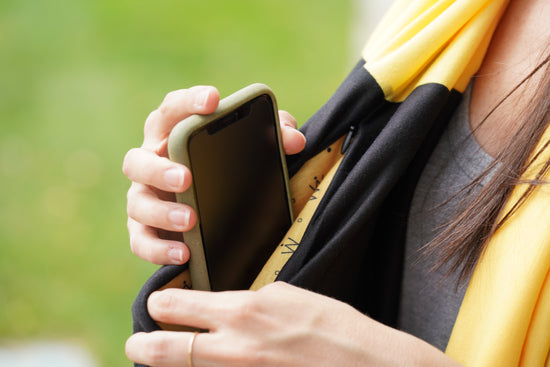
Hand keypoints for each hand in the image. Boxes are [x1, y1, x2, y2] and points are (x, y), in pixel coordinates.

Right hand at [123, 86, 305, 264]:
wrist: (220, 211)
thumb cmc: (233, 169)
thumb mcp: (257, 149)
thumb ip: (276, 134)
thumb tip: (295, 140)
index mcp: (174, 135)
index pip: (173, 110)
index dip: (188, 101)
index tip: (212, 100)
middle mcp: (151, 164)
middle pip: (138, 159)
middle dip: (158, 168)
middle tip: (185, 178)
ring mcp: (145, 198)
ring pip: (137, 202)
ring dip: (161, 212)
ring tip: (190, 220)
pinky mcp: (145, 231)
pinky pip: (142, 241)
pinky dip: (158, 249)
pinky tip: (184, 253)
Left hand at [125, 282, 462, 366]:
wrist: (366, 365)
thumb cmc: (332, 326)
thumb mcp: (286, 296)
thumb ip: (246, 302)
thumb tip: (221, 306)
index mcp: (242, 311)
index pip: (176, 306)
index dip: (160, 304)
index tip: (158, 304)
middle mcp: (232, 349)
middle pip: (162, 351)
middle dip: (142, 346)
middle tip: (137, 343)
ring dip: (169, 366)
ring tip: (159, 359)